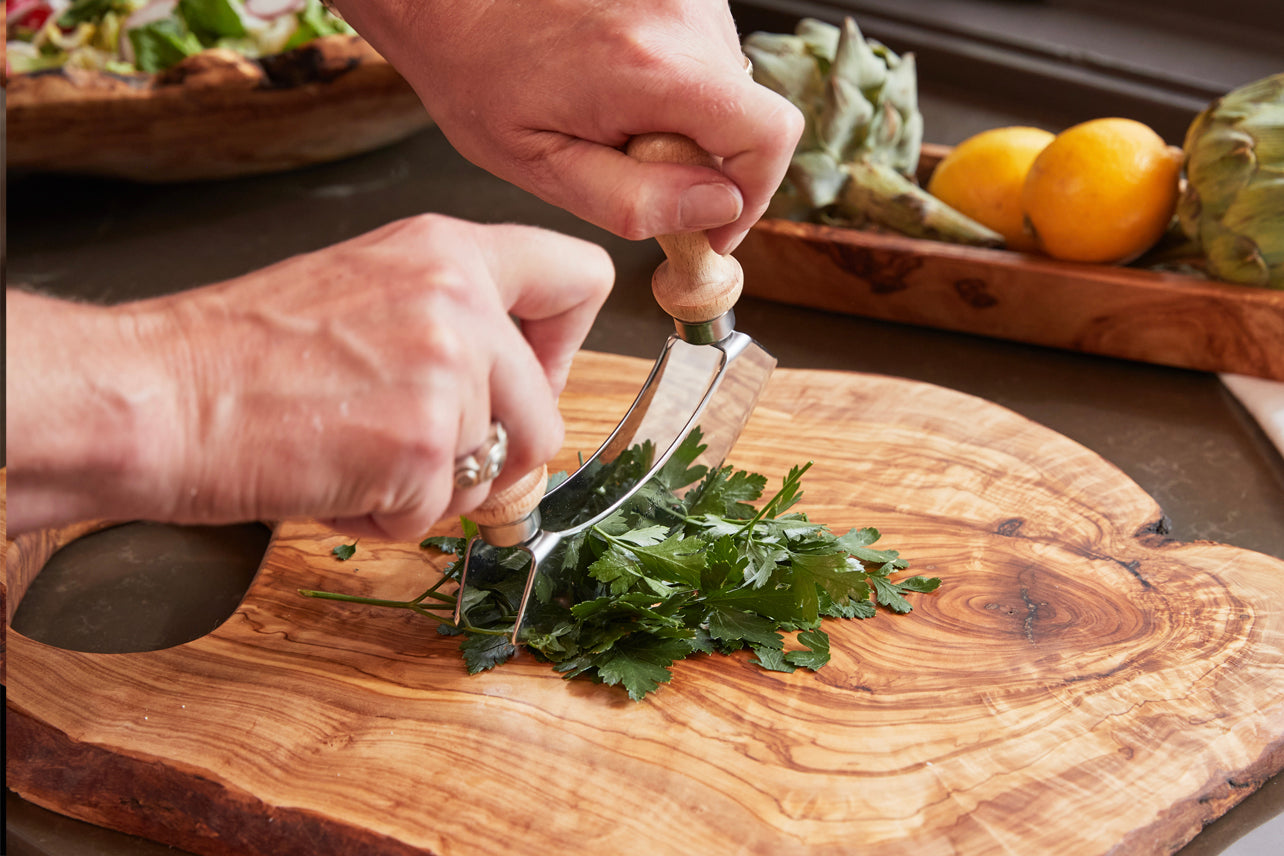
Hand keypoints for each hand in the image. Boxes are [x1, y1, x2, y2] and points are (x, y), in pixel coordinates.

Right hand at [6, 216, 612, 538]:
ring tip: (353, 454)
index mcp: (450, 250)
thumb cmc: (242, 353)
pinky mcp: (419, 445)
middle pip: (547, 418)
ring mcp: (445, 372)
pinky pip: (437, 517)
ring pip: (495, 475)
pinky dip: (385, 520)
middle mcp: (460, 302)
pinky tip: (330, 479)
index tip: (522, 378)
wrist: (154, 396)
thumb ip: (455, 321)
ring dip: (431, 490)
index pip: (582, 277)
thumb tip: (517, 392)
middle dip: (490, 458)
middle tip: (416, 453)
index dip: (562, 346)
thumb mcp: (368, 290)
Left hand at [334, 0, 802, 253]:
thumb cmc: (477, 72)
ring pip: (726, 88)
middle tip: (636, 168)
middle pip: (748, 115)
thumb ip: (634, 201)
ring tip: (611, 115)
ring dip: (686, 119)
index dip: (753, 194)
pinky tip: (614, 82)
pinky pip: (703, 55)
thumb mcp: (541, 165)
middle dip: (706, 161)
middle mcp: (681, 17)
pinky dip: (673, 84)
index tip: (712, 222)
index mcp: (650, 68)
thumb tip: (714, 212)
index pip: (769, 135)